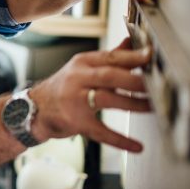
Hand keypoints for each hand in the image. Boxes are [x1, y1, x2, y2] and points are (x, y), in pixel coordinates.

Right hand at [28, 38, 151, 151]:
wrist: (33, 109)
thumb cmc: (64, 88)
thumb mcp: (83, 68)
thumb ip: (110, 57)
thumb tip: (132, 42)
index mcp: (83, 63)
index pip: (111, 57)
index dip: (132, 56)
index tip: (151, 56)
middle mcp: (78, 78)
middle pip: (110, 75)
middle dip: (135, 79)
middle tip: (156, 83)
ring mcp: (75, 100)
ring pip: (107, 100)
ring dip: (133, 104)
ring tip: (153, 107)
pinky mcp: (75, 122)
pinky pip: (101, 131)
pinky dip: (120, 140)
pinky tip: (137, 146)